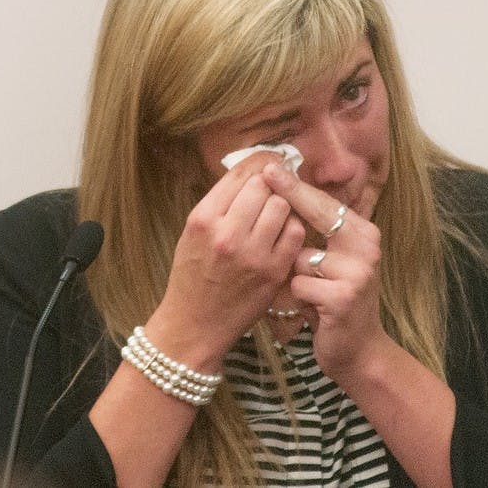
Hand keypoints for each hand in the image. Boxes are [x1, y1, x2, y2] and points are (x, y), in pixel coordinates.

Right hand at [150, 153, 305, 367]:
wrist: (194, 324)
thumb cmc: (192, 275)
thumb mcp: (192, 233)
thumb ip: (219, 203)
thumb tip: (252, 170)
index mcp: (203, 220)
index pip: (239, 174)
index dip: (257, 164)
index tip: (266, 163)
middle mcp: (227, 234)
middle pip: (263, 186)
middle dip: (267, 188)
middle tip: (267, 194)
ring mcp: (253, 255)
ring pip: (282, 207)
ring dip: (281, 207)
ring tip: (273, 216)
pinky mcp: (273, 272)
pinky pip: (295, 234)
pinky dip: (292, 230)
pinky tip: (281, 236)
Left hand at [261, 162, 388, 382]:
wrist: (358, 351)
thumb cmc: (334, 302)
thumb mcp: (333, 262)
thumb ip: (319, 232)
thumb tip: (283, 193)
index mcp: (363, 234)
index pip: (325, 203)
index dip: (296, 186)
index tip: (271, 166)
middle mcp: (366, 247)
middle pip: (319, 215)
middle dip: (291, 195)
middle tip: (267, 172)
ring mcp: (358, 272)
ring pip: (300, 256)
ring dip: (291, 275)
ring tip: (304, 292)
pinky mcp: (343, 297)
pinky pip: (299, 284)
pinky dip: (295, 298)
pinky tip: (309, 311)